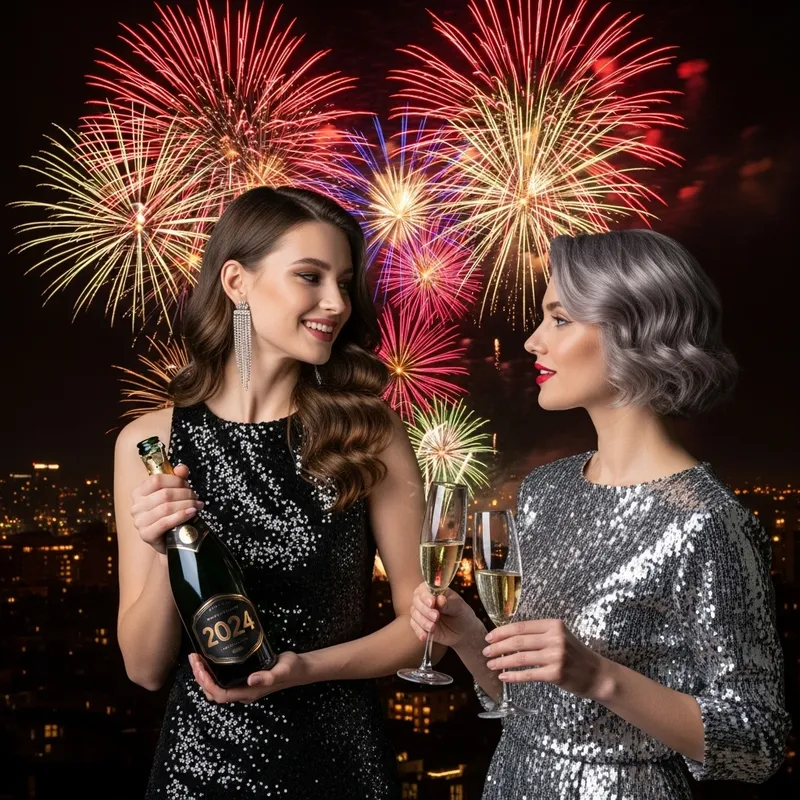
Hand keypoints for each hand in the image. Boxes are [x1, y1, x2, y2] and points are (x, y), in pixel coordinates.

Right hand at [130, 464, 203, 553]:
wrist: (169, 539)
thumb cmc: (170, 514)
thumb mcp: (174, 493)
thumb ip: (177, 478)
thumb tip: (181, 468)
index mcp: (139, 492)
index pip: (157, 480)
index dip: (176, 480)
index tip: (188, 485)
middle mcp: (136, 506)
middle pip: (165, 494)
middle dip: (185, 494)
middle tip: (196, 497)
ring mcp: (139, 521)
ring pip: (167, 508)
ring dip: (187, 505)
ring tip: (197, 506)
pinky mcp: (146, 535)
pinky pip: (165, 522)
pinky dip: (181, 516)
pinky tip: (192, 513)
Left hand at [189, 652, 308, 703]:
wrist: (299, 669)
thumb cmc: (291, 669)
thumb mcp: (283, 670)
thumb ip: (269, 676)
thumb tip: (251, 679)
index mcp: (249, 692)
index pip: (220, 694)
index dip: (207, 683)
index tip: (199, 666)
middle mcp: (242, 692)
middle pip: (213, 692)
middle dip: (200, 677)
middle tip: (194, 657)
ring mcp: (242, 686)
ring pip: (215, 687)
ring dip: (203, 675)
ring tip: (197, 658)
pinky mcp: (243, 678)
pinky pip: (221, 680)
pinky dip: (211, 672)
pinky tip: (210, 659)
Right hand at [409, 582, 481, 647]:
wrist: (463, 632)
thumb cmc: (462, 614)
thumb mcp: (460, 607)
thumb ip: (450, 603)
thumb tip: (440, 599)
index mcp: (435, 591)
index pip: (424, 589)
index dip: (426, 595)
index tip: (432, 603)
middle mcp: (425, 600)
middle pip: (417, 601)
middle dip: (425, 610)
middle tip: (436, 617)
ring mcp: (422, 612)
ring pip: (414, 614)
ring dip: (422, 621)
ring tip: (433, 628)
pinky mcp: (420, 625)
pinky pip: (415, 627)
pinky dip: (419, 631)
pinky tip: (425, 636)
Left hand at [482, 619, 605, 697]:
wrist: (597, 674)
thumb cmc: (575, 655)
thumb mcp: (559, 636)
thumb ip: (539, 635)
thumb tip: (508, 637)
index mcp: (553, 625)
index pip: (521, 626)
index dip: (502, 632)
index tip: (489, 637)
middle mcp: (555, 638)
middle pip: (518, 641)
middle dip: (498, 647)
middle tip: (485, 651)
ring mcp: (556, 656)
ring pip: (520, 657)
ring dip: (502, 661)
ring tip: (491, 664)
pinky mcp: (556, 673)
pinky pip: (528, 674)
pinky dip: (513, 676)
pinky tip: (503, 676)